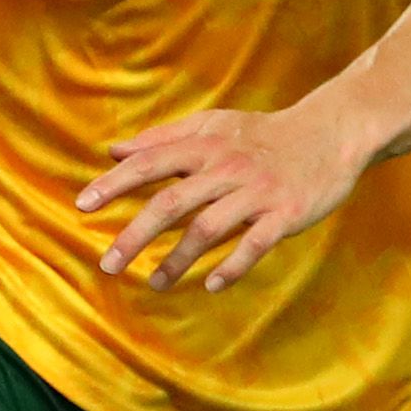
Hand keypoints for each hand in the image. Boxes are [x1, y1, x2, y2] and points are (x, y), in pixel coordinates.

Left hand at [74, 102, 369, 293]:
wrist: (329, 134)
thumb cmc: (261, 134)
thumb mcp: (212, 126)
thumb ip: (162, 139)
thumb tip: (113, 151)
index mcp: (204, 145)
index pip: (149, 163)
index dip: (114, 184)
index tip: (82, 206)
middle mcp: (226, 168)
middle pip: (171, 202)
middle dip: (135, 235)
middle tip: (107, 265)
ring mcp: (256, 192)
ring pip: (208, 228)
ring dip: (177, 260)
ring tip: (154, 284)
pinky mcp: (285, 215)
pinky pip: (254, 244)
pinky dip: (232, 266)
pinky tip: (211, 285)